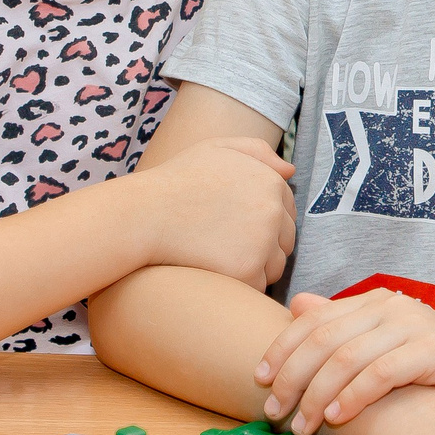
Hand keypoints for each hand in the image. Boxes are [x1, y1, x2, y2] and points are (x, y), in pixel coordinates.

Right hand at [131, 137, 294, 286]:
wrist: (145, 214)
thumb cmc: (177, 180)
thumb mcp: (217, 149)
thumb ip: (257, 152)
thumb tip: (289, 171)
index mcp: (271, 182)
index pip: (287, 209)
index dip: (264, 219)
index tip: (237, 223)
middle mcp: (273, 211)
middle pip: (285, 239)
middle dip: (264, 244)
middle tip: (227, 243)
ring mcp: (262, 242)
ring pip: (275, 265)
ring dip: (257, 266)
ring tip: (222, 257)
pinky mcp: (247, 270)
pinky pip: (258, 285)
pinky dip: (242, 284)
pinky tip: (218, 271)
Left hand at [255, 289, 434, 433]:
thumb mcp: (385, 346)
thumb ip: (343, 328)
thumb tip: (297, 305)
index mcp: (373, 302)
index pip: (313, 319)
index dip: (281, 348)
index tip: (258, 381)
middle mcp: (389, 306)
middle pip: (323, 338)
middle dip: (292, 377)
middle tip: (273, 411)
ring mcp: (412, 324)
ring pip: (347, 357)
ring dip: (317, 394)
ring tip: (303, 425)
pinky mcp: (433, 349)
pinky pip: (381, 372)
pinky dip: (354, 396)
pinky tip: (339, 417)